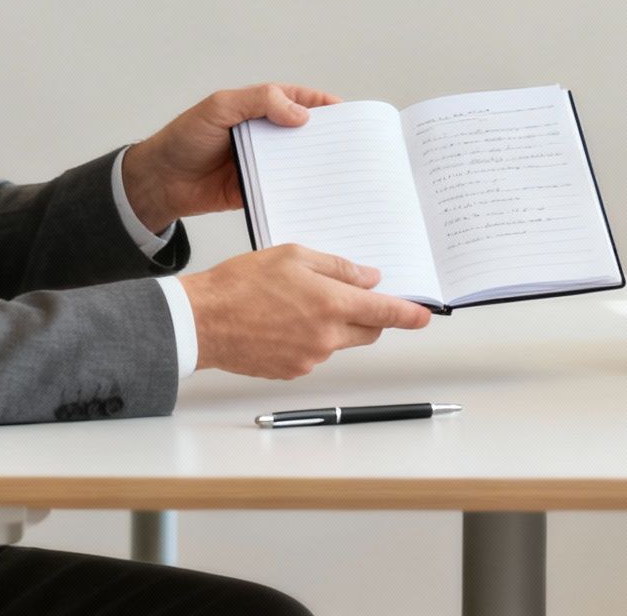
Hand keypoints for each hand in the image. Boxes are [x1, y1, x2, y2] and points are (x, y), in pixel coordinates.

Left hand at [121, 83, 337, 229]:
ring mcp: (264, 162)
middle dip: (329, 138)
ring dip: (319, 166)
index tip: (349, 114)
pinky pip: (286, 190)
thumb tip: (301, 114)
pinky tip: (318, 197)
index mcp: (259, 107)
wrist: (161, 182)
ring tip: (344, 174)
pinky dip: (301, 192)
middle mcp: (266, 133)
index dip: (324, 105)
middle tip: (354, 147)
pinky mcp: (259, 189)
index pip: (299, 100)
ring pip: (300, 162)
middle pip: (306, 133)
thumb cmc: (184, 138)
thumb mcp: (220, 108)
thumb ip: (259, 102)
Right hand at [178, 244, 432, 377]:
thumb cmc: (239, 284)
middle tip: (346, 297)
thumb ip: (337, 268)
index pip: (385, 312)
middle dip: (366, 315)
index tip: (425, 316)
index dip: (409, 315)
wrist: (202, 322)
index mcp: (331, 303)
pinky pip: (315, 354)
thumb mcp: (292, 256)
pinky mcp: (292, 371)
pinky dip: (309, 339)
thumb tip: (368, 279)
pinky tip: (282, 323)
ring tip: (295, 305)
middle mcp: (326, 336)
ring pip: (339, 342)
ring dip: (332, 326)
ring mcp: (310, 358)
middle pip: (367, 330)